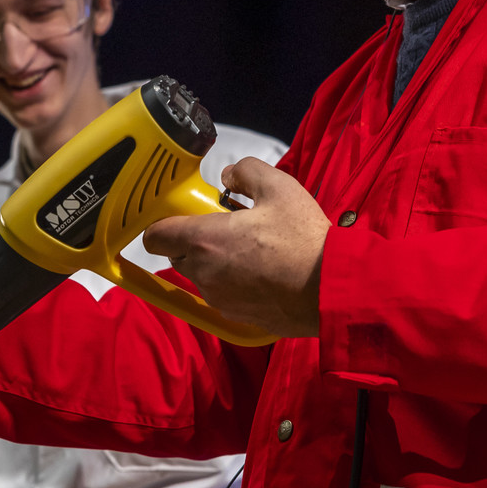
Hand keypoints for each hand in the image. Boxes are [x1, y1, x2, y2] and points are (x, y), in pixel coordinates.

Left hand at [142, 158, 328, 336]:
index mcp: (205, 240)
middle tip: (226, 227)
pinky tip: (263, 272)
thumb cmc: (303, 238)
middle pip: (178, 255)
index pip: (155, 236)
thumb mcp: (279, 188)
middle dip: (193, 241)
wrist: (331, 289)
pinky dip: (232, 282)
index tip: (184, 214)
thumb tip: (227, 176)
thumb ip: (246, 172)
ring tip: (251, 249)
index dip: (163, 224)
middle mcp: (204, 273)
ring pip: (201, 276)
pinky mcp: (236, 315)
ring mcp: (219, 298)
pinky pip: (222, 294)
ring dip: (214, 262)